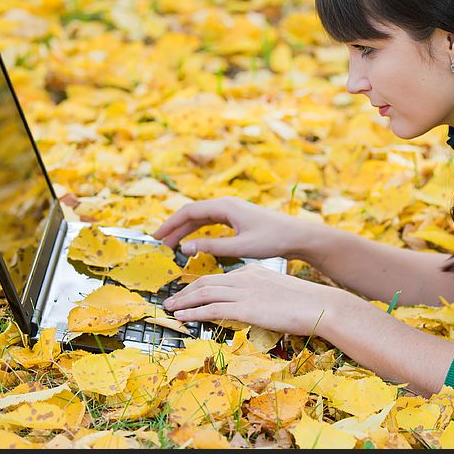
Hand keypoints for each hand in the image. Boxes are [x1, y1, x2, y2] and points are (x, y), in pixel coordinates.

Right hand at [152, 196, 313, 259]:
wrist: (297, 236)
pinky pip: (211, 222)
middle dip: (174, 227)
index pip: (189, 211)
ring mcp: (232, 210)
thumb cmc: (272, 240)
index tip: (156, 236)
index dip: (170, 224)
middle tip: (158, 243)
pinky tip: (192, 242)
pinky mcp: (238, 218)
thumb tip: (184, 248)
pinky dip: (198, 231)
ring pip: (201, 218)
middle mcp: (227, 204)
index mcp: (225, 206)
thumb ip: (211, 247)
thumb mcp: (240, 247)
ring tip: (171, 245)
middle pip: (192, 213)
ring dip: (185, 230)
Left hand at [162, 263, 347, 336]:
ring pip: (205, 293)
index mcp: (253, 272)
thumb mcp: (279, 293)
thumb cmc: (306, 304)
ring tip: (169, 309)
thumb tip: (251, 307)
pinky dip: (193, 312)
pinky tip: (182, 317)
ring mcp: (245, 292)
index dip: (199, 286)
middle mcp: (246, 278)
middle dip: (185, 292)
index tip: (188, 295)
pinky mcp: (247, 307)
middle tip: (170, 301)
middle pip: (206, 282)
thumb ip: (261, 296)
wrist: (321, 306)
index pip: (219, 278)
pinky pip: (212, 308)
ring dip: (183, 302)